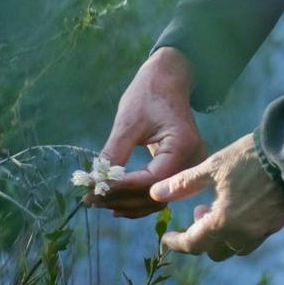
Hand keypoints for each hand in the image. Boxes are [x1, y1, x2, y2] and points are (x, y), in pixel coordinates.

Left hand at [89, 48, 207, 216]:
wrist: (168, 80)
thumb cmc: (149, 94)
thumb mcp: (128, 121)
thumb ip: (115, 152)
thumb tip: (96, 182)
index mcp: (182, 145)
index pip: (152, 179)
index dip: (122, 188)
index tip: (96, 191)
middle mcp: (192, 161)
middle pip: (156, 194)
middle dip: (122, 200)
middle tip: (91, 199)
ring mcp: (189, 167)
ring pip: (158, 199)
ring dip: (128, 204)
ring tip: (99, 202)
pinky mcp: (181, 169)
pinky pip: (160, 191)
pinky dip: (138, 198)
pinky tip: (116, 202)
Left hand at [153, 133, 283, 259]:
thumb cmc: (248, 158)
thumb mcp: (212, 167)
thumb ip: (183, 184)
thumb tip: (155, 193)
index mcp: (223, 222)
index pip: (193, 244)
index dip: (176, 243)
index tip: (166, 238)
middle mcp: (243, 234)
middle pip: (215, 251)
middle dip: (202, 237)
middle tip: (199, 211)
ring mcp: (263, 231)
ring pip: (236, 247)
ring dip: (223, 235)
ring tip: (220, 207)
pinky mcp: (278, 224)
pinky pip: (254, 237)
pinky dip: (241, 229)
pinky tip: (241, 207)